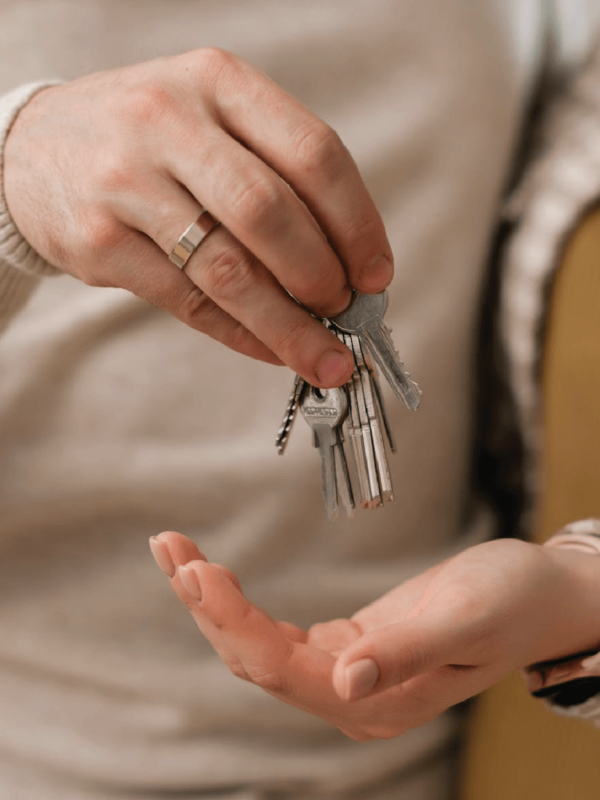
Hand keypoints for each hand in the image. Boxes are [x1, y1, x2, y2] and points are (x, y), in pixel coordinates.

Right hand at [4, 49, 392, 386]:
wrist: (35, 149)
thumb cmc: (148, 140)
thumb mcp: (212, 120)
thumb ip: (275, 174)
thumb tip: (347, 264)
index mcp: (218, 82)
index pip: (313, 153)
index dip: (357, 223)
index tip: (376, 273)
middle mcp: (171, 122)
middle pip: (272, 214)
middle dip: (322, 276)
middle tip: (346, 310)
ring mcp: (128, 183)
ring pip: (230, 271)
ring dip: (289, 325)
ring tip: (324, 355)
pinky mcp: (101, 242)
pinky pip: (190, 303)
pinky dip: (243, 335)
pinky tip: (272, 349)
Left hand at [149, 532, 599, 739]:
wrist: (537, 595)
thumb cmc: (510, 603)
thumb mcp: (464, 620)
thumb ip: (405, 655)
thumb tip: (344, 682)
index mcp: (377, 701)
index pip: (281, 668)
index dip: (234, 621)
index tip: (199, 571)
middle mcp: (351, 695)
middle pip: (255, 659)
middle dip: (207, 605)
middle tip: (170, 548)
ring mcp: (345, 673)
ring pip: (257, 645)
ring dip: (212, 601)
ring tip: (174, 552)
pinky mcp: (346, 646)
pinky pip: (276, 631)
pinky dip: (240, 600)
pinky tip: (214, 574)